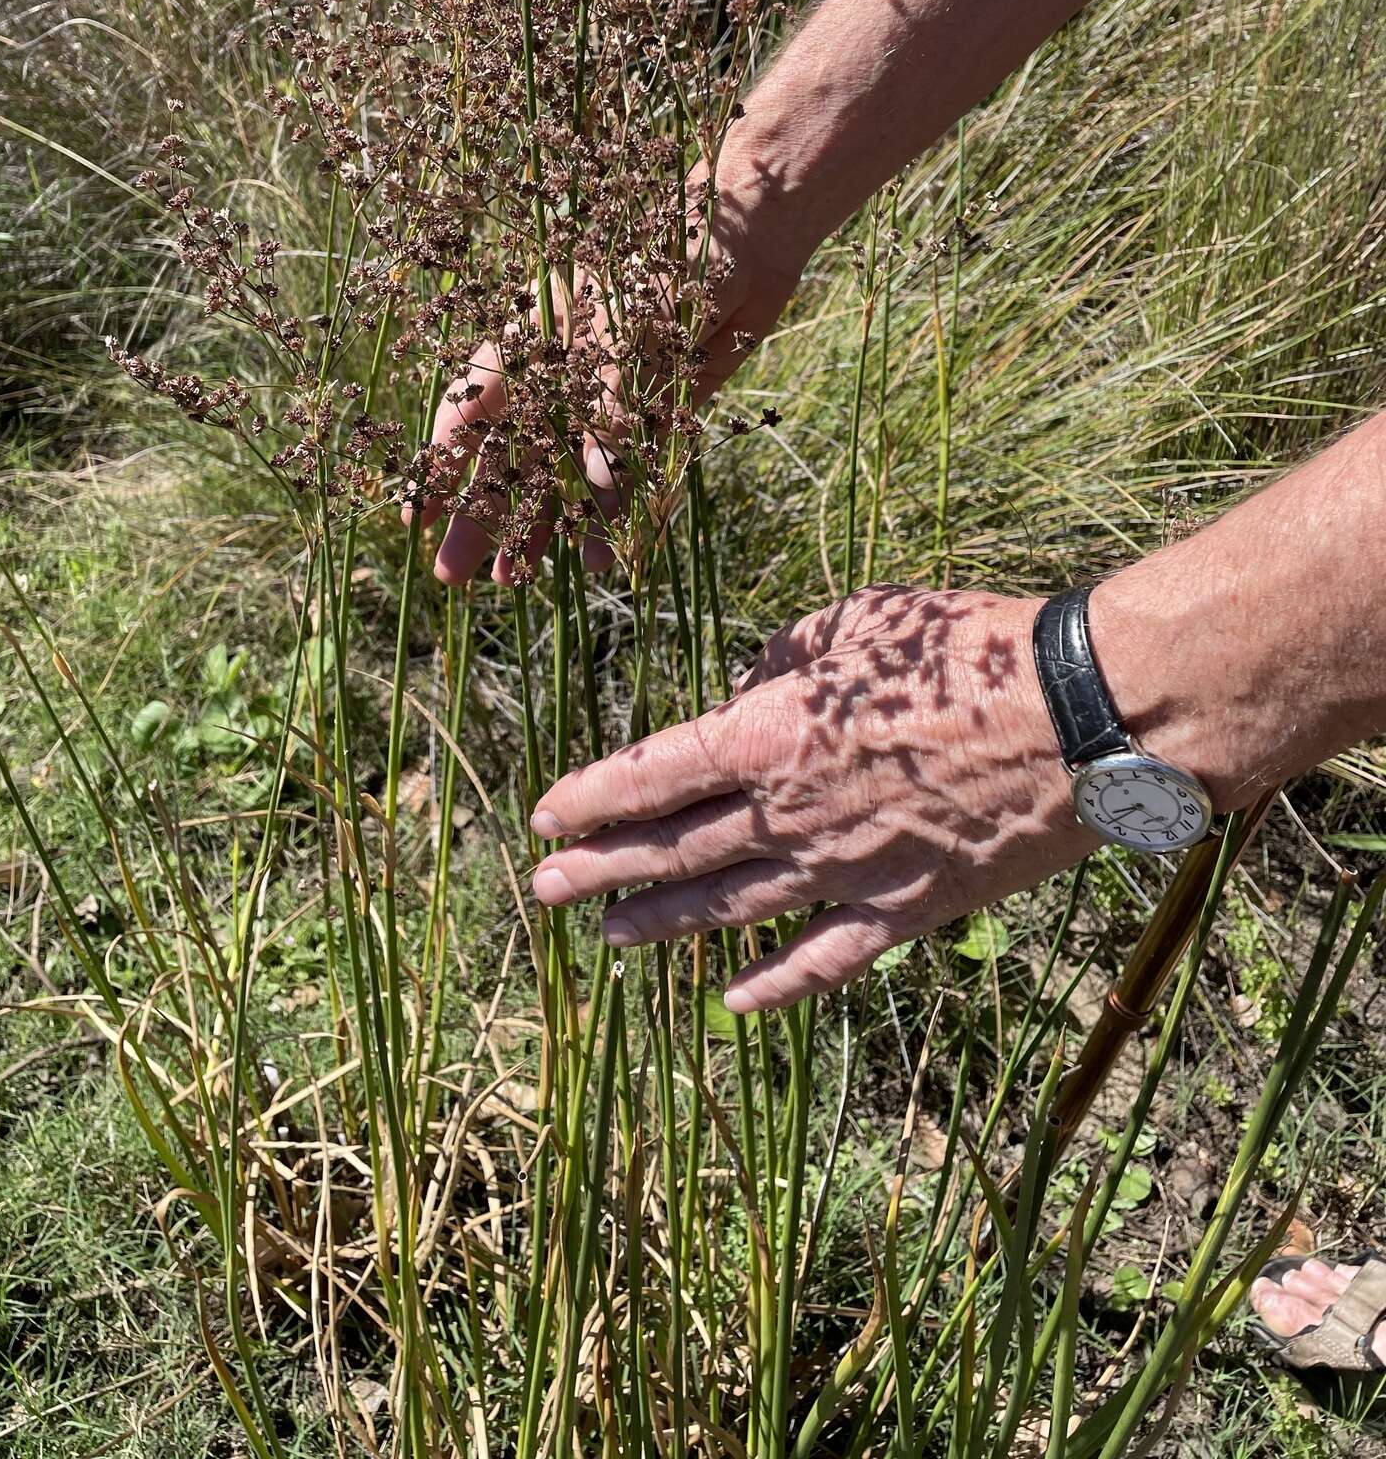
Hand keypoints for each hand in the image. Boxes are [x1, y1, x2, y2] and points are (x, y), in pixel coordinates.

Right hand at [413, 171, 812, 585]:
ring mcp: (606, 403)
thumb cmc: (668, 256)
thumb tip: (596, 480)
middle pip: (508, 456)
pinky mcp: (655, 419)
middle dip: (479, 515)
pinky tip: (596, 559)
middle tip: (452, 574)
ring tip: (513, 582)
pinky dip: (611, 519)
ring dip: (538, 528)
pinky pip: (626, 480)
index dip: (440, 464)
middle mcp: (560, 379)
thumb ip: (608, 399)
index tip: (415, 514)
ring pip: (561, 479)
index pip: (469, 409)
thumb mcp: (624, 324)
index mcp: (529, 342)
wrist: (747, 236)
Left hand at [529, 585, 1097, 1010]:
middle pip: (672, 848)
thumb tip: (746, 691)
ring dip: (662, 922)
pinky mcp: (905, 911)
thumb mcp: (857, 620)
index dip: (590, 799)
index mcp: (769, 735)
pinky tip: (730, 1001)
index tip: (544, 818)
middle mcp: (790, 814)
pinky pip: (823, 960)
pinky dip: (773, 985)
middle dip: (600, 868)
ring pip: (729, 908)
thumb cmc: (965, 649)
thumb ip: (782, 657)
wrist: (1077, 716)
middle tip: (544, 889)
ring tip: (608, 936)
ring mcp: (845, 872)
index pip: (651, 774)